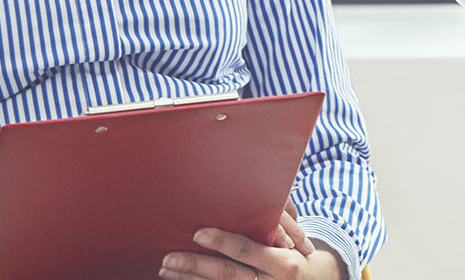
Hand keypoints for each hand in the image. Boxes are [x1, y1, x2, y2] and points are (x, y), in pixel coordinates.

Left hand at [159, 207, 341, 279]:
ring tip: (167, 269)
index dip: (222, 242)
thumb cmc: (298, 253)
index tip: (198, 233)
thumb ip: (276, 222)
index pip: (247, 251)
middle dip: (196, 264)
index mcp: (283, 263)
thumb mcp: (293, 239)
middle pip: (227, 273)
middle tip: (169, 257)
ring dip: (190, 278)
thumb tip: (250, 193)